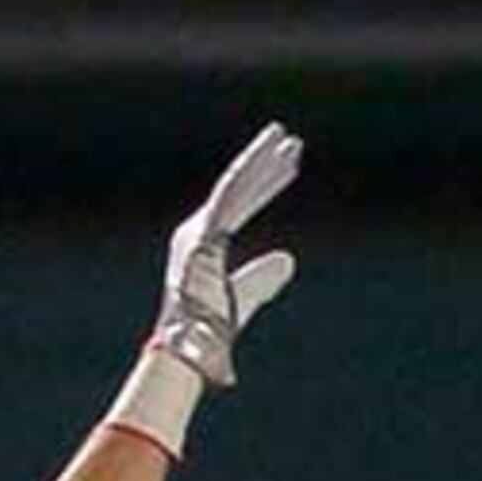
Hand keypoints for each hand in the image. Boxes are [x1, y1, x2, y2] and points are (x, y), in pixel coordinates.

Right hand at [146, 123, 302, 386]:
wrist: (189, 342)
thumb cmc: (210, 328)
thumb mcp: (245, 296)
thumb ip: (264, 278)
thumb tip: (289, 259)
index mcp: (202, 245)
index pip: (239, 206)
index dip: (266, 185)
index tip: (290, 168)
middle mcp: (196, 231)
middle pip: (238, 190)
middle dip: (266, 165)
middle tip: (292, 142)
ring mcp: (198, 228)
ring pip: (237, 184)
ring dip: (262, 159)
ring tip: (288, 139)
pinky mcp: (204, 230)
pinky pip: (233, 192)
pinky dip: (253, 172)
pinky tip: (275, 153)